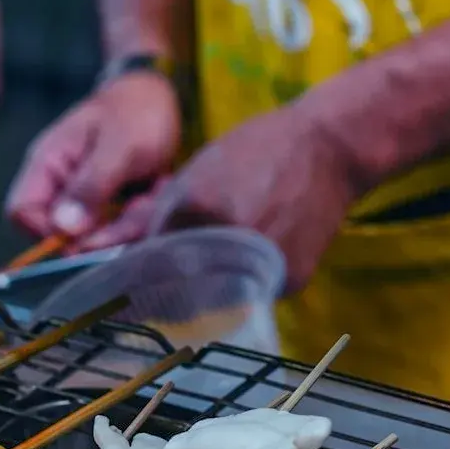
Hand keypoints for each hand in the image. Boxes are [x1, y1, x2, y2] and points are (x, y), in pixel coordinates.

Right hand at [4, 72, 181, 245]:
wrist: (157, 96)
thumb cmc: (136, 111)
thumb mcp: (120, 146)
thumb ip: (91, 186)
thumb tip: (64, 230)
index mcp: (47, 163)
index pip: (21, 212)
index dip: (49, 232)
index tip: (89, 236)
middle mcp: (56, 185)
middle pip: (60, 232)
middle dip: (103, 231)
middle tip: (141, 208)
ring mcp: (78, 197)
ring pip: (91, 236)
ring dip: (126, 225)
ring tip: (153, 193)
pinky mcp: (101, 205)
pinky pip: (112, 230)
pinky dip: (136, 220)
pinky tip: (153, 194)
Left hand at [144, 103, 370, 290]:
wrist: (329, 149)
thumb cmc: (254, 153)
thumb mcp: (194, 176)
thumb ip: (156, 221)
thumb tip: (120, 262)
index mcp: (197, 209)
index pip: (148, 262)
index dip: (136, 277)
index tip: (124, 292)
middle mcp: (229, 240)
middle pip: (178, 289)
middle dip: (165, 293)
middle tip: (159, 295)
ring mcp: (261, 263)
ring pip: (213, 299)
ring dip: (202, 296)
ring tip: (207, 277)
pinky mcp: (289, 280)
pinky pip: (249, 296)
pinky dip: (241, 287)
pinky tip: (247, 265)